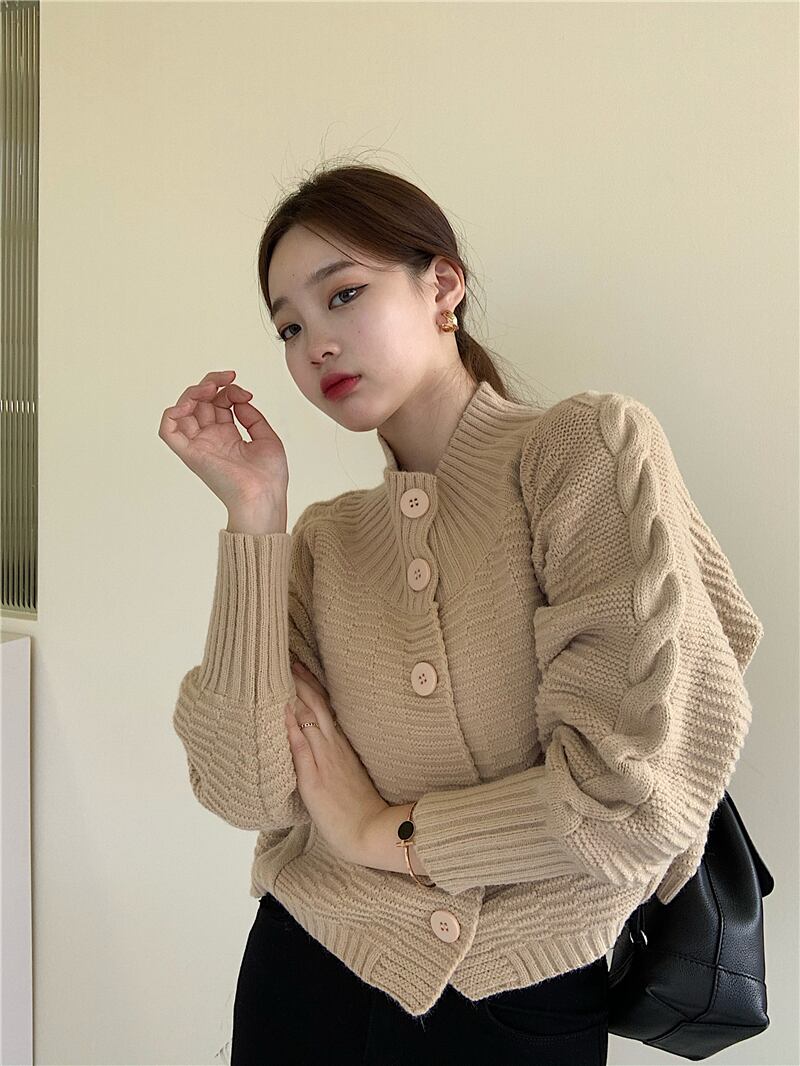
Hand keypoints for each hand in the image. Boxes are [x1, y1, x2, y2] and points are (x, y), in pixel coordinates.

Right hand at [158, 369, 288, 510]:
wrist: (265, 497)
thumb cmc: (269, 477)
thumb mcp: (266, 437)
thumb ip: (251, 416)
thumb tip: (237, 398)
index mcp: (227, 436)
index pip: (218, 403)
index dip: (229, 390)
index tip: (245, 393)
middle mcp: (211, 439)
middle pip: (199, 402)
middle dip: (211, 383)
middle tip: (228, 378)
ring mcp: (199, 445)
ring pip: (182, 410)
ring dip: (193, 392)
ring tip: (211, 387)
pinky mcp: (191, 454)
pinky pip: (168, 431)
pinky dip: (172, 413)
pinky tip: (190, 404)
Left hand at [284, 661, 388, 863]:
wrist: (371, 832)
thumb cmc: (360, 810)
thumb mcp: (351, 776)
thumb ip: (338, 759)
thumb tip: (322, 748)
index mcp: (342, 746)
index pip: (326, 709)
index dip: (313, 687)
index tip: (301, 668)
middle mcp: (334, 748)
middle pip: (316, 705)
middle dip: (302, 682)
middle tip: (288, 660)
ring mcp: (324, 762)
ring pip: (308, 720)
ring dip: (294, 696)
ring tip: (279, 675)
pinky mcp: (314, 779)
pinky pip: (300, 748)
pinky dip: (290, 728)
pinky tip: (281, 712)